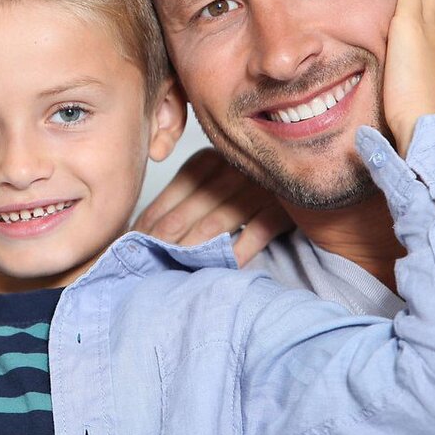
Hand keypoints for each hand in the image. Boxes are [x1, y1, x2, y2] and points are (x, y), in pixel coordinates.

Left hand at [134, 147, 292, 266]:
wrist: (307, 168)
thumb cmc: (252, 179)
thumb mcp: (216, 176)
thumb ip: (187, 198)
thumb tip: (145, 233)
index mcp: (204, 160)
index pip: (165, 200)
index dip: (145, 230)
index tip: (128, 251)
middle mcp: (227, 169)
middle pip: (184, 215)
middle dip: (161, 246)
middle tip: (141, 272)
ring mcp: (255, 186)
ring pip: (214, 225)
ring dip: (192, 253)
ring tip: (174, 274)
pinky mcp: (281, 205)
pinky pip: (254, 233)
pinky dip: (237, 253)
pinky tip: (223, 268)